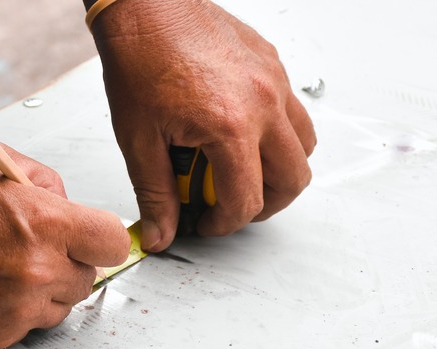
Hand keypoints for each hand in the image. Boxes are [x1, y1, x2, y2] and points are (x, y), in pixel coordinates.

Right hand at [0, 142, 129, 348]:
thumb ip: (46, 181)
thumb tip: (69, 205)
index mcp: (45, 223)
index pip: (113, 243)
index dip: (102, 238)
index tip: (90, 238)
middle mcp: (37, 271)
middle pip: (88, 278)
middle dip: (68, 260)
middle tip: (34, 246)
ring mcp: (17, 309)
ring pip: (60, 306)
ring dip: (44, 289)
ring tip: (4, 266)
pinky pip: (27, 326)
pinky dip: (14, 309)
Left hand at [90, 0, 315, 250]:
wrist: (145, 7)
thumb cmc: (139, 60)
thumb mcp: (138, 139)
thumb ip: (154, 193)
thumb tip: (160, 233)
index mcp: (229, 126)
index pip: (246, 200)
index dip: (224, 224)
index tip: (205, 222)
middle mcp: (263, 103)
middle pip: (293, 179)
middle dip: (264, 205)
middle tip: (230, 206)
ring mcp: (274, 80)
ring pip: (304, 145)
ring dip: (278, 170)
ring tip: (239, 173)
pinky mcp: (273, 63)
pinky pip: (293, 111)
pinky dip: (275, 133)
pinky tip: (236, 132)